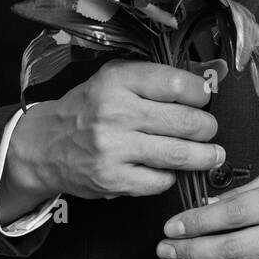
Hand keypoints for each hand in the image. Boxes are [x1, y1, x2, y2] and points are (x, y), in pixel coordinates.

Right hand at [0, 60, 222, 219]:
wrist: (45, 145)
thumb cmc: (88, 108)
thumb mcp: (112, 78)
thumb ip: (151, 79)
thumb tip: (201, 87)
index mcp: (117, 81)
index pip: (176, 84)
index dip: (200, 93)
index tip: (204, 98)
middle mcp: (115, 113)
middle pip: (185, 122)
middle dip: (207, 128)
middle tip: (210, 130)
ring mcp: (113, 149)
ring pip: (178, 154)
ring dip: (204, 156)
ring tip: (213, 155)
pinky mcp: (113, 180)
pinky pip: (160, 181)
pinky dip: (171, 176)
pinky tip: (169, 169)